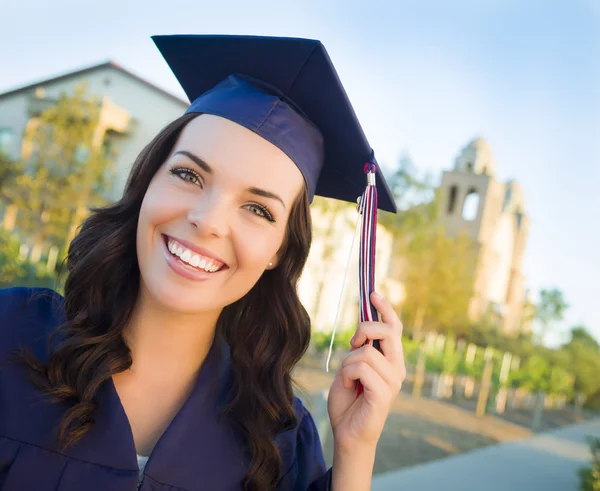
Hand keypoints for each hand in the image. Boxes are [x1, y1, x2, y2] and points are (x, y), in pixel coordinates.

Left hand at [327, 292, 405, 452]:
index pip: (394, 328)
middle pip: (388, 332)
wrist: (347, 433)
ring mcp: (393, 381)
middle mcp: (397, 368)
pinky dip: (348, 374)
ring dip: (348, 362)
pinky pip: (361, 368)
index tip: (372, 294)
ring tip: (348, 379)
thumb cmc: (348, 400)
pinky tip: (349, 387)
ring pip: (366, 352)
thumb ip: (359, 349)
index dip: (385, 309)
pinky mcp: (385, 393)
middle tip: (351, 342)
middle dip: (365, 329)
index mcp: (391, 361)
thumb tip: (361, 330)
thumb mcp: (350, 367)